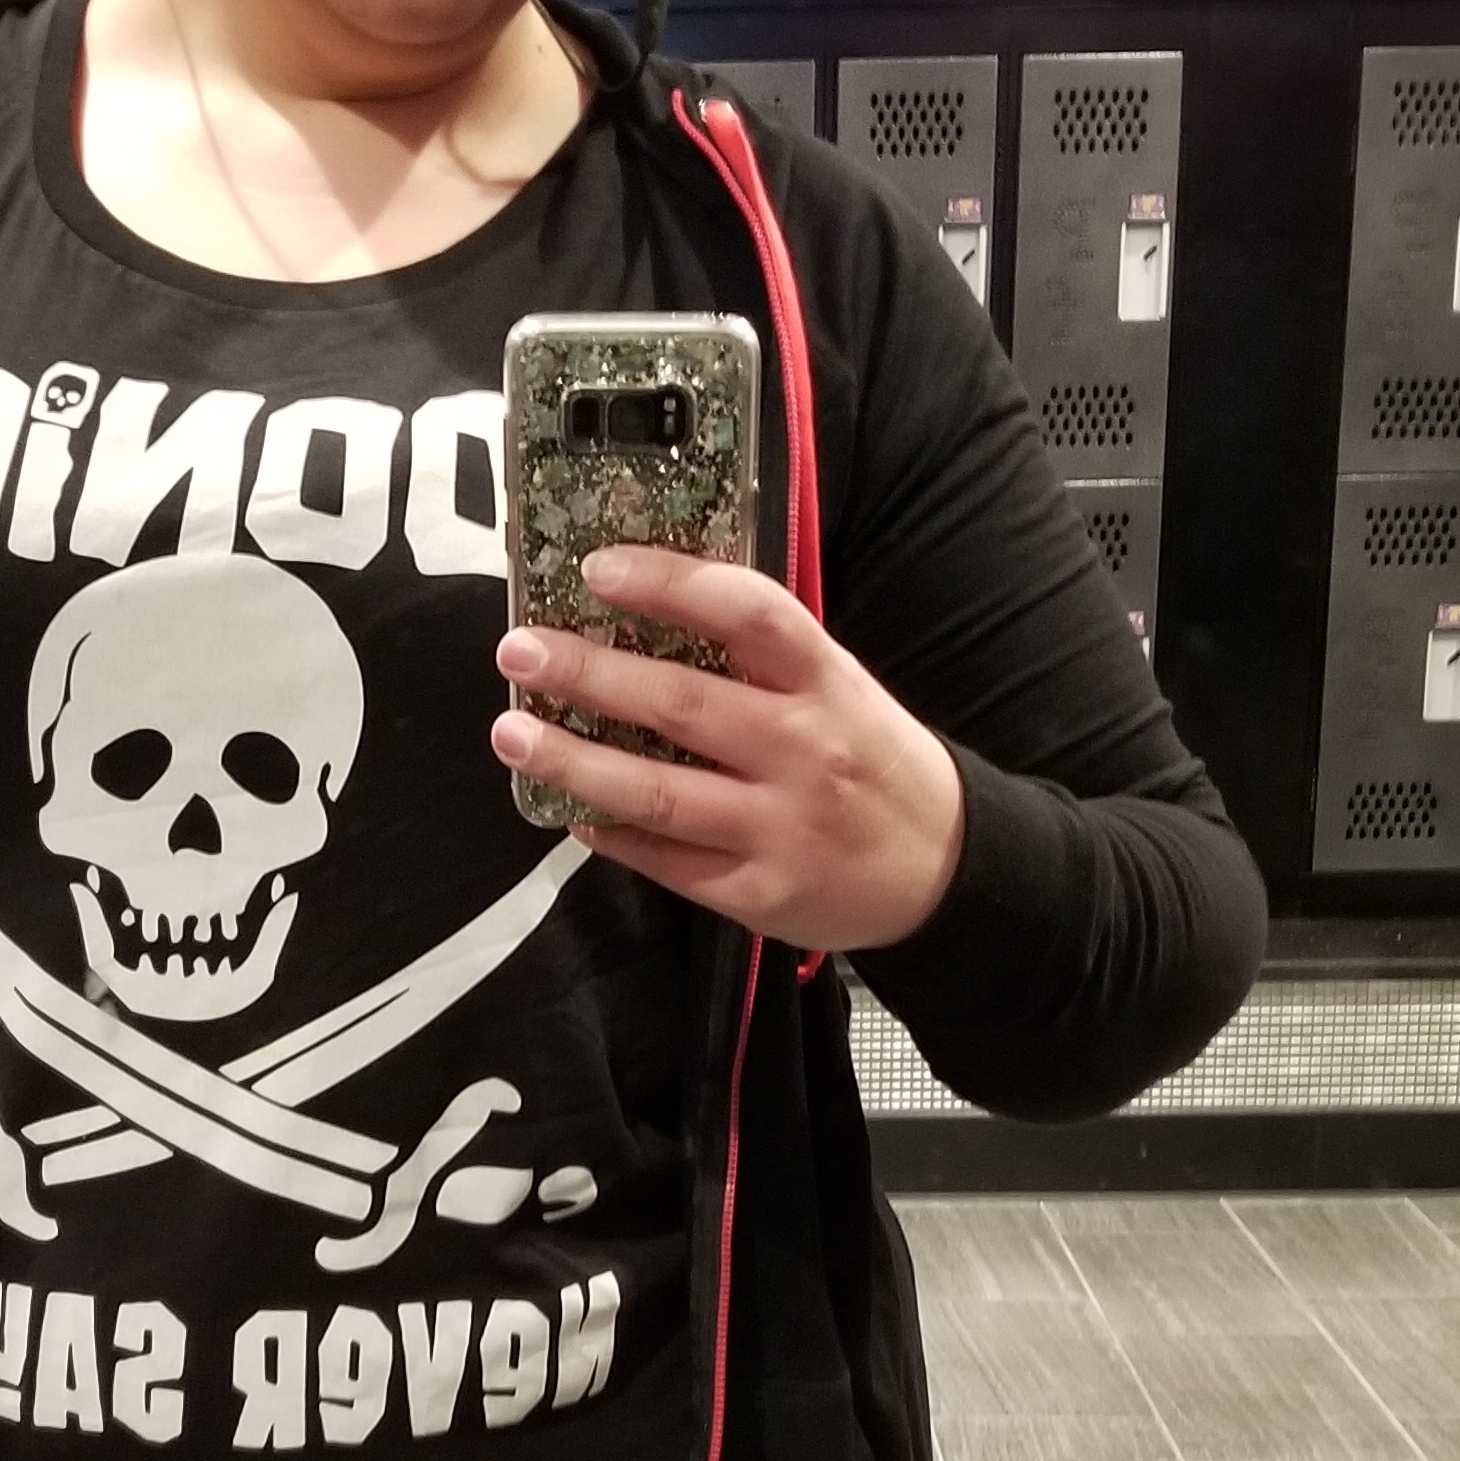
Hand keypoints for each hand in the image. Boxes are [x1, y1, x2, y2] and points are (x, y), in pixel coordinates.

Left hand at [492, 543, 964, 952]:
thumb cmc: (875, 763)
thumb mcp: (844, 691)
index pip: (750, 614)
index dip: (672, 583)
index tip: (600, 567)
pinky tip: (569, 809)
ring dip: (575, 761)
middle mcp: (804, 751)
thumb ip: (764, 661)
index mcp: (828, 684)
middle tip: (519, 650)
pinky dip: (613, 836)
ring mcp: (781, 828)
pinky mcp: (761, 893)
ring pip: (660, 794)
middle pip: (682, 704)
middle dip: (590, 674)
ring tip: (514, 734)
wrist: (946, 870)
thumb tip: (650, 613)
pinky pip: (669, 863)